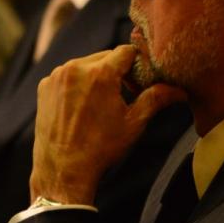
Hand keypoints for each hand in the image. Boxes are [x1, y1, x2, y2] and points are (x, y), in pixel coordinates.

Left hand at [30, 45, 186, 204]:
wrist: (63, 171)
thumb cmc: (100, 148)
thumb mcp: (134, 123)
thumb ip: (156, 99)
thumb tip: (180, 90)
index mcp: (100, 73)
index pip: (127, 51)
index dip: (138, 64)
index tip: (141, 81)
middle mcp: (75, 68)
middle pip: (105, 57)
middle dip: (117, 70)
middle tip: (125, 94)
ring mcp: (56, 76)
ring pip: (85, 65)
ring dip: (97, 76)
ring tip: (102, 102)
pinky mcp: (44, 86)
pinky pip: (67, 75)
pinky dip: (77, 84)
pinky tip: (82, 107)